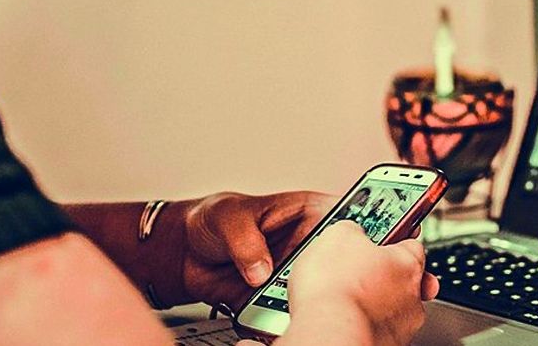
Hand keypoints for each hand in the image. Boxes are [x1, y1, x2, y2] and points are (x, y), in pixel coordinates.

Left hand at [181, 191, 334, 308]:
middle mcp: (304, 247)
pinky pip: (283, 316)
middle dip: (328, 280)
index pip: (340, 221)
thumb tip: (262, 269)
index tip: (348, 251)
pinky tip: (269, 322)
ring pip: (312, 295)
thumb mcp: (228, 217)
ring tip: (288, 309)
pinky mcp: (274, 300)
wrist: (185, 251)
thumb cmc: (214, 219)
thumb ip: (246, 239)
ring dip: (303, 305)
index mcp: (306, 215)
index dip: (352, 235)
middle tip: (311, 288)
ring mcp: (291, 275)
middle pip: (333, 266)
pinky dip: (278, 323)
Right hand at [284, 221, 436, 345]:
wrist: (329, 336)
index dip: (392, 239)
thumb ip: (353, 230)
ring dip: (371, 303)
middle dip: (380, 275)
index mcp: (408, 264)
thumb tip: (351, 231)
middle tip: (357, 272)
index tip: (380, 238)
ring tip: (344, 299)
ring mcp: (401, 327)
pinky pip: (375, 330)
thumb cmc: (337, 290)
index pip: (412, 244)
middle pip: (402, 279)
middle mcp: (412, 298)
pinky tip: (342, 320)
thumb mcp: (338, 236)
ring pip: (389, 308)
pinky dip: (362, 324)